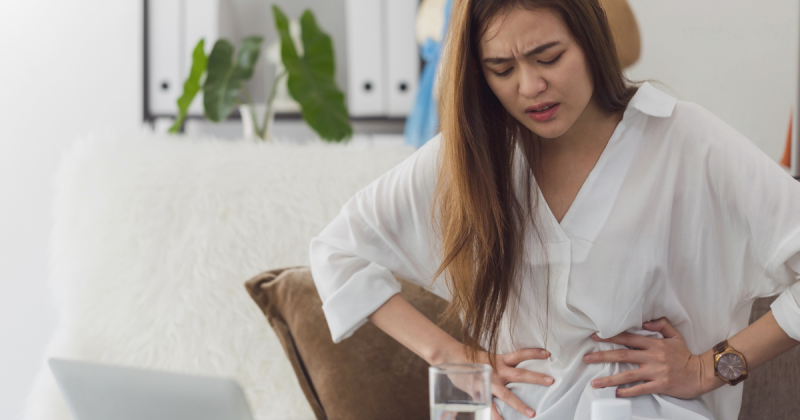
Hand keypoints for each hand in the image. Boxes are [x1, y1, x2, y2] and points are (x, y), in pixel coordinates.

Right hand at [446, 347, 553, 418]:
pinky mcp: (480, 392)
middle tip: (551, 381)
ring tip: (532, 414)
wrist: (450, 356)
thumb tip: (511, 366)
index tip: (548, 354)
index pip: (520, 354)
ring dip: (519, 405)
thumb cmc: (468, 357)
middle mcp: (497, 370)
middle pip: (520, 374)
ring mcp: (489, 382)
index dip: (534, 353)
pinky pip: (490, 407)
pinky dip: (496, 417)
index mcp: (499, 359)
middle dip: (536, 378)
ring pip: (507, 395)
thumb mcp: (486, 356)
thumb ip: (499, 362)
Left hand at [582, 317, 709, 398]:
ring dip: (609, 379)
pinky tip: (616, 393)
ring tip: (595, 383)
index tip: (595, 336)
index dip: (610, 336)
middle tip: (586, 358)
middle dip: (602, 356)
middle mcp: (652, 356)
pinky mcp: (660, 385)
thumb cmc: (686, 355)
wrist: (701, 373)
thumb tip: (645, 321)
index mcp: (654, 343)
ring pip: (628, 374)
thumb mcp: (675, 335)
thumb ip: (660, 325)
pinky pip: (640, 389)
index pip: (628, 338)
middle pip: (622, 355)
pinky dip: (627, 391)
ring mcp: (655, 372)